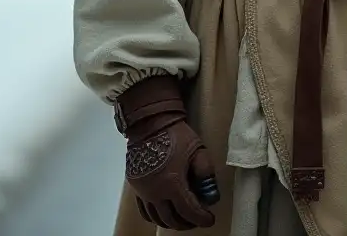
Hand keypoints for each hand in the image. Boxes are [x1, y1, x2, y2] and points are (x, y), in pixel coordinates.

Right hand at [114, 75, 219, 229]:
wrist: (149, 122)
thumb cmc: (176, 135)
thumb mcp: (198, 150)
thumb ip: (206, 174)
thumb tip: (211, 196)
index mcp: (172, 184)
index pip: (189, 211)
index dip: (201, 218)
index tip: (210, 219)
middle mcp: (155, 192)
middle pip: (172, 219)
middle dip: (187, 223)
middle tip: (197, 219)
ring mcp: (143, 191)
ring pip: (157, 218)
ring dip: (171, 222)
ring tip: (182, 218)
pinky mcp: (135, 186)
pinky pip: (144, 210)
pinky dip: (156, 216)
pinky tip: (164, 212)